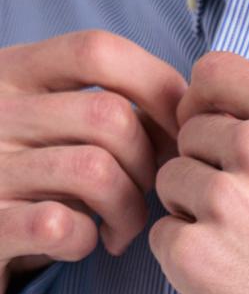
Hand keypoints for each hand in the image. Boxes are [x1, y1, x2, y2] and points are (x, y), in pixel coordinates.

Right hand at [0, 29, 187, 293]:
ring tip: (121, 227)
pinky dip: (88, 240)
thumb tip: (186, 110)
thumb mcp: (51, 120)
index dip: (157, 85)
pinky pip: (64, 225)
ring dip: (129, 210)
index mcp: (13, 71)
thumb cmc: (28, 173)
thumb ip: (108, 105)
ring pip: (96, 172)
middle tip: (146, 192)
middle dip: (149, 162)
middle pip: (110, 116)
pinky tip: (83, 242)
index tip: (178, 128)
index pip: (99, 51)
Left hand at [149, 50, 248, 293]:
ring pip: (170, 181)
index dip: (204, 101)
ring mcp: (224, 200)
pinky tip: (233, 273)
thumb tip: (206, 107)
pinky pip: (163, 234)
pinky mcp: (194, 252)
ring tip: (245, 244)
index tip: (211, 128)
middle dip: (207, 166)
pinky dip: (187, 256)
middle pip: (189, 132)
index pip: (214, 71)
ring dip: (194, 210)